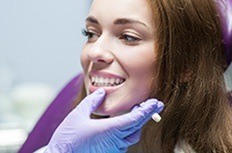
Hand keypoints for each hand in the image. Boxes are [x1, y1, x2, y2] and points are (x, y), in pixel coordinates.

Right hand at [44, 88, 163, 152]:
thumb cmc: (68, 139)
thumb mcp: (78, 115)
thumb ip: (91, 101)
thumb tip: (101, 92)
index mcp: (109, 130)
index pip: (134, 119)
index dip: (146, 110)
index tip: (155, 102)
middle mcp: (114, 141)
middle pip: (137, 126)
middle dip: (147, 114)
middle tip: (154, 104)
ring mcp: (113, 148)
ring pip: (133, 135)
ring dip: (138, 122)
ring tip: (139, 111)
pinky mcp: (110, 152)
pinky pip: (125, 141)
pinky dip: (129, 130)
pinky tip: (126, 123)